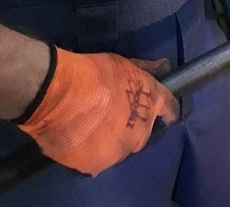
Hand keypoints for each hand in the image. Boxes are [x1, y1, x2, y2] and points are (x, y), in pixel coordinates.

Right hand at [19, 48, 178, 175]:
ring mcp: (118, 152)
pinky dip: (86, 151)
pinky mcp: (95, 166)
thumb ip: (143, 71)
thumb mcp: (122, 64)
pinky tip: (74, 137)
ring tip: (87, 127)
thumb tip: (162, 67)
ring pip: (117, 150)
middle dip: (130, 127)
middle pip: (141, 135)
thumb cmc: (92, 72)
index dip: (165, 111)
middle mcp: (140, 132)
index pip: (169, 110)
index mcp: (151, 103)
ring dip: (108, 141)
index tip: (161, 112)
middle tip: (109, 115)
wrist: (59, 94)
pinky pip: (92, 160)